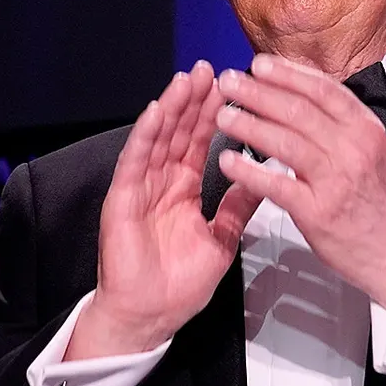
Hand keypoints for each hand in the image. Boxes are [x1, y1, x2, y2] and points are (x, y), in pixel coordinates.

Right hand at [66, 61, 262, 358]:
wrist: (151, 316)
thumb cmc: (179, 285)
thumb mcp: (221, 239)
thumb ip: (239, 208)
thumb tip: (263, 179)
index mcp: (182, 190)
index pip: (198, 142)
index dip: (212, 114)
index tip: (228, 87)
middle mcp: (160, 183)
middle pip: (178, 132)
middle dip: (193, 100)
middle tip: (208, 69)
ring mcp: (140, 189)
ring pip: (157, 139)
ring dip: (172, 108)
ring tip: (186, 79)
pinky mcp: (122, 200)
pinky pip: (134, 162)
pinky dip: (145, 136)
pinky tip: (156, 111)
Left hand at [215, 54, 385, 313]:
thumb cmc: (376, 198)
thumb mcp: (368, 148)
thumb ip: (336, 122)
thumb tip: (294, 91)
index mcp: (364, 128)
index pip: (321, 89)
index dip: (286, 74)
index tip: (258, 64)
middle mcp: (352, 149)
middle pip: (298, 111)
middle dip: (258, 93)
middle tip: (230, 83)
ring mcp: (336, 180)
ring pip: (285, 142)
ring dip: (248, 125)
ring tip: (223, 116)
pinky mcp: (319, 212)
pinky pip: (276, 185)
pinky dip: (248, 171)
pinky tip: (228, 162)